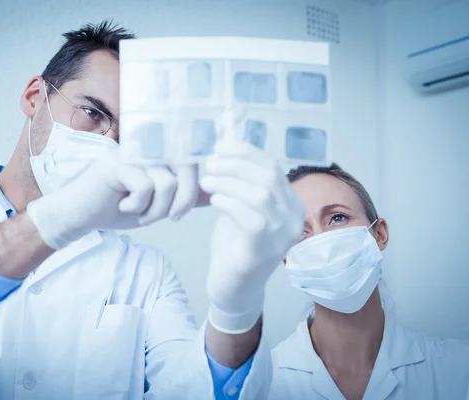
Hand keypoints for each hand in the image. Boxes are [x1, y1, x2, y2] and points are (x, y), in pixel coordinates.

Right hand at [26, 147, 199, 249]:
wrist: (81, 215)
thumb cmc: (118, 208)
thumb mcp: (158, 205)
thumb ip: (182, 196)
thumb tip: (212, 194)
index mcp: (160, 154)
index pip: (193, 164)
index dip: (193, 191)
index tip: (178, 214)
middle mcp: (150, 148)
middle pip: (187, 169)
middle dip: (183, 202)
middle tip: (171, 219)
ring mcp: (134, 153)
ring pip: (167, 183)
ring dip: (156, 210)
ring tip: (139, 213)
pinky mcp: (118, 163)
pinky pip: (145, 187)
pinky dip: (137, 206)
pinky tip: (122, 206)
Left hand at [200, 140, 304, 333]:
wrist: (233, 287)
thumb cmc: (235, 244)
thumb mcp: (241, 206)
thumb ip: (241, 183)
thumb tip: (226, 148)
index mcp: (291, 204)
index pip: (273, 167)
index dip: (247, 152)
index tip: (221, 146)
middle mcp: (294, 219)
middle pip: (268, 177)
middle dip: (236, 164)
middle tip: (210, 163)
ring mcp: (282, 237)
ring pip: (260, 195)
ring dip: (229, 182)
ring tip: (207, 180)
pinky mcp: (264, 251)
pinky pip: (252, 218)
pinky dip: (230, 203)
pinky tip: (214, 200)